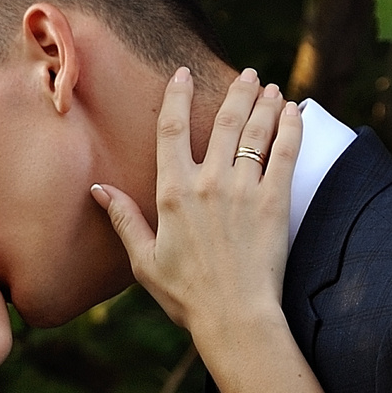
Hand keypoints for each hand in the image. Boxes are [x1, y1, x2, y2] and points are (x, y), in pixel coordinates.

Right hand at [92, 67, 300, 337]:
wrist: (234, 317)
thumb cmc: (186, 295)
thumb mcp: (143, 260)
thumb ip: (123, 218)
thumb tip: (97, 188)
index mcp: (172, 193)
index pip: (171, 129)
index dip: (177, 95)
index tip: (182, 74)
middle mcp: (207, 183)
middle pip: (223, 120)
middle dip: (238, 91)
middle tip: (250, 74)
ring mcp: (243, 190)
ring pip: (255, 132)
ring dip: (265, 104)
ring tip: (272, 88)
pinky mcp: (274, 202)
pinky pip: (284, 154)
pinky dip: (291, 129)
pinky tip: (294, 113)